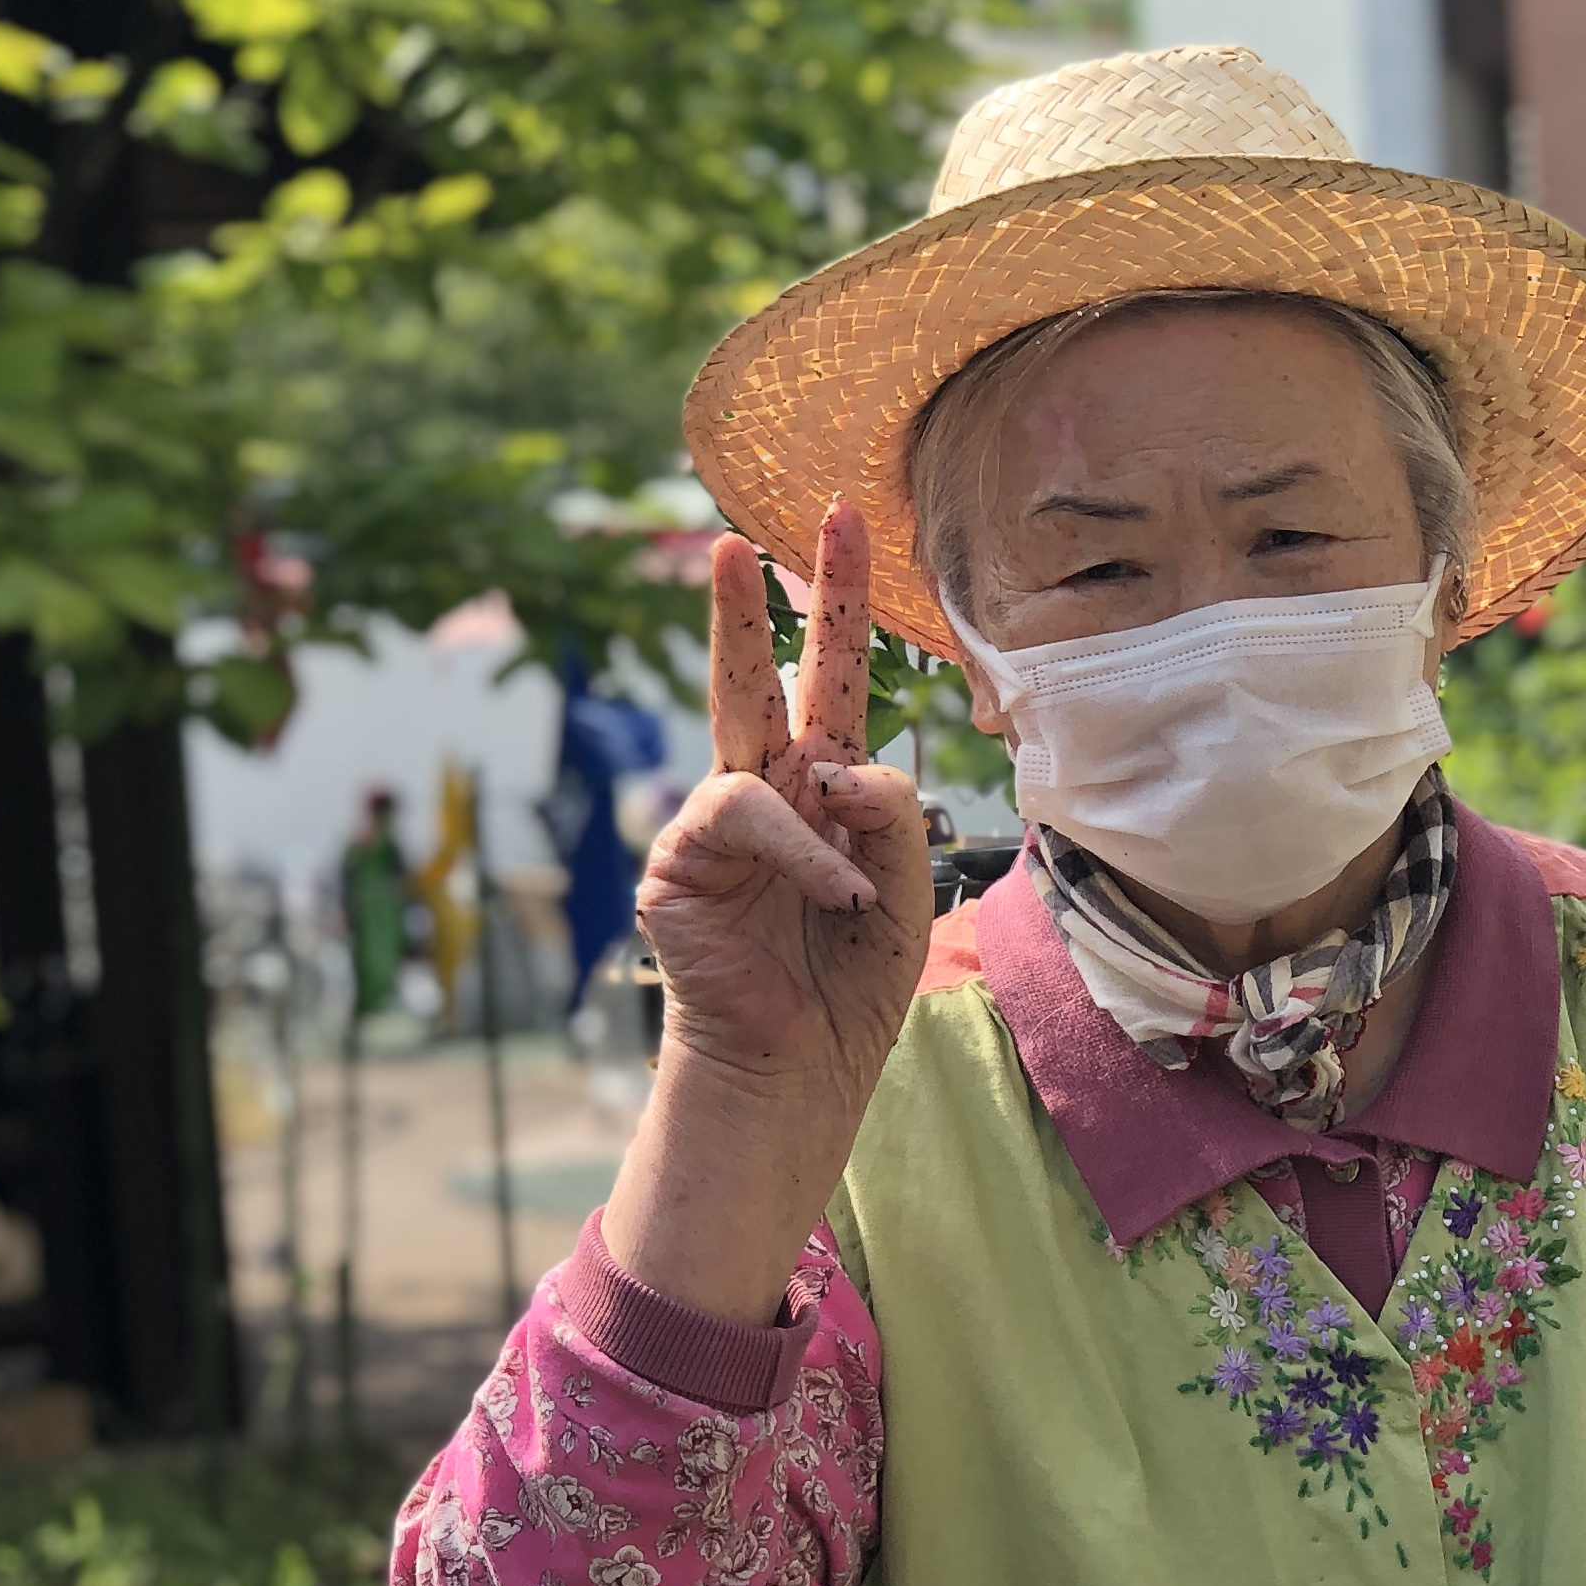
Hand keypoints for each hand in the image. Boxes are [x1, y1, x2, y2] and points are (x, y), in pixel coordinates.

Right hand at [598, 503, 933, 1322]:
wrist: (799, 1066)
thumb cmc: (851, 978)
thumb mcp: (906, 886)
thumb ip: (891, 812)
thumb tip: (840, 763)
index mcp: (824, 783)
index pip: (834, 675)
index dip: (836, 601)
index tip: (845, 519)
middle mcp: (767, 785)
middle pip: (760, 672)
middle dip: (758, 601)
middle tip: (745, 531)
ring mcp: (717, 820)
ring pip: (747, 737)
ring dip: (817, 813)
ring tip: (854, 893)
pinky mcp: (679, 859)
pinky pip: (744, 813)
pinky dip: (800, 853)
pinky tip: (832, 898)